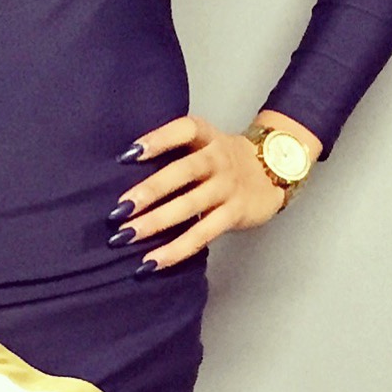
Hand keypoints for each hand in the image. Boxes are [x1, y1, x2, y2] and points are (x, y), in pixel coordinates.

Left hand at [109, 110, 321, 272]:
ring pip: (190, 206)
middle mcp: (218, 159)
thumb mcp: (203, 142)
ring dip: (156, 223)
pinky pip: (203, 234)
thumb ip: (173, 151)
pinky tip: (152, 261)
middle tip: (119, 209)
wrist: (272, 170)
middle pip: (183, 172)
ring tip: (126, 236)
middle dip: (150, 191)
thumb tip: (120, 171)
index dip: (158, 140)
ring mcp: (228, 187)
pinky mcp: (234, 214)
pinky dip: (176, 249)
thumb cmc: (221, 158)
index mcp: (206, 136)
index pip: (184, 130)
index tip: (127, 155)